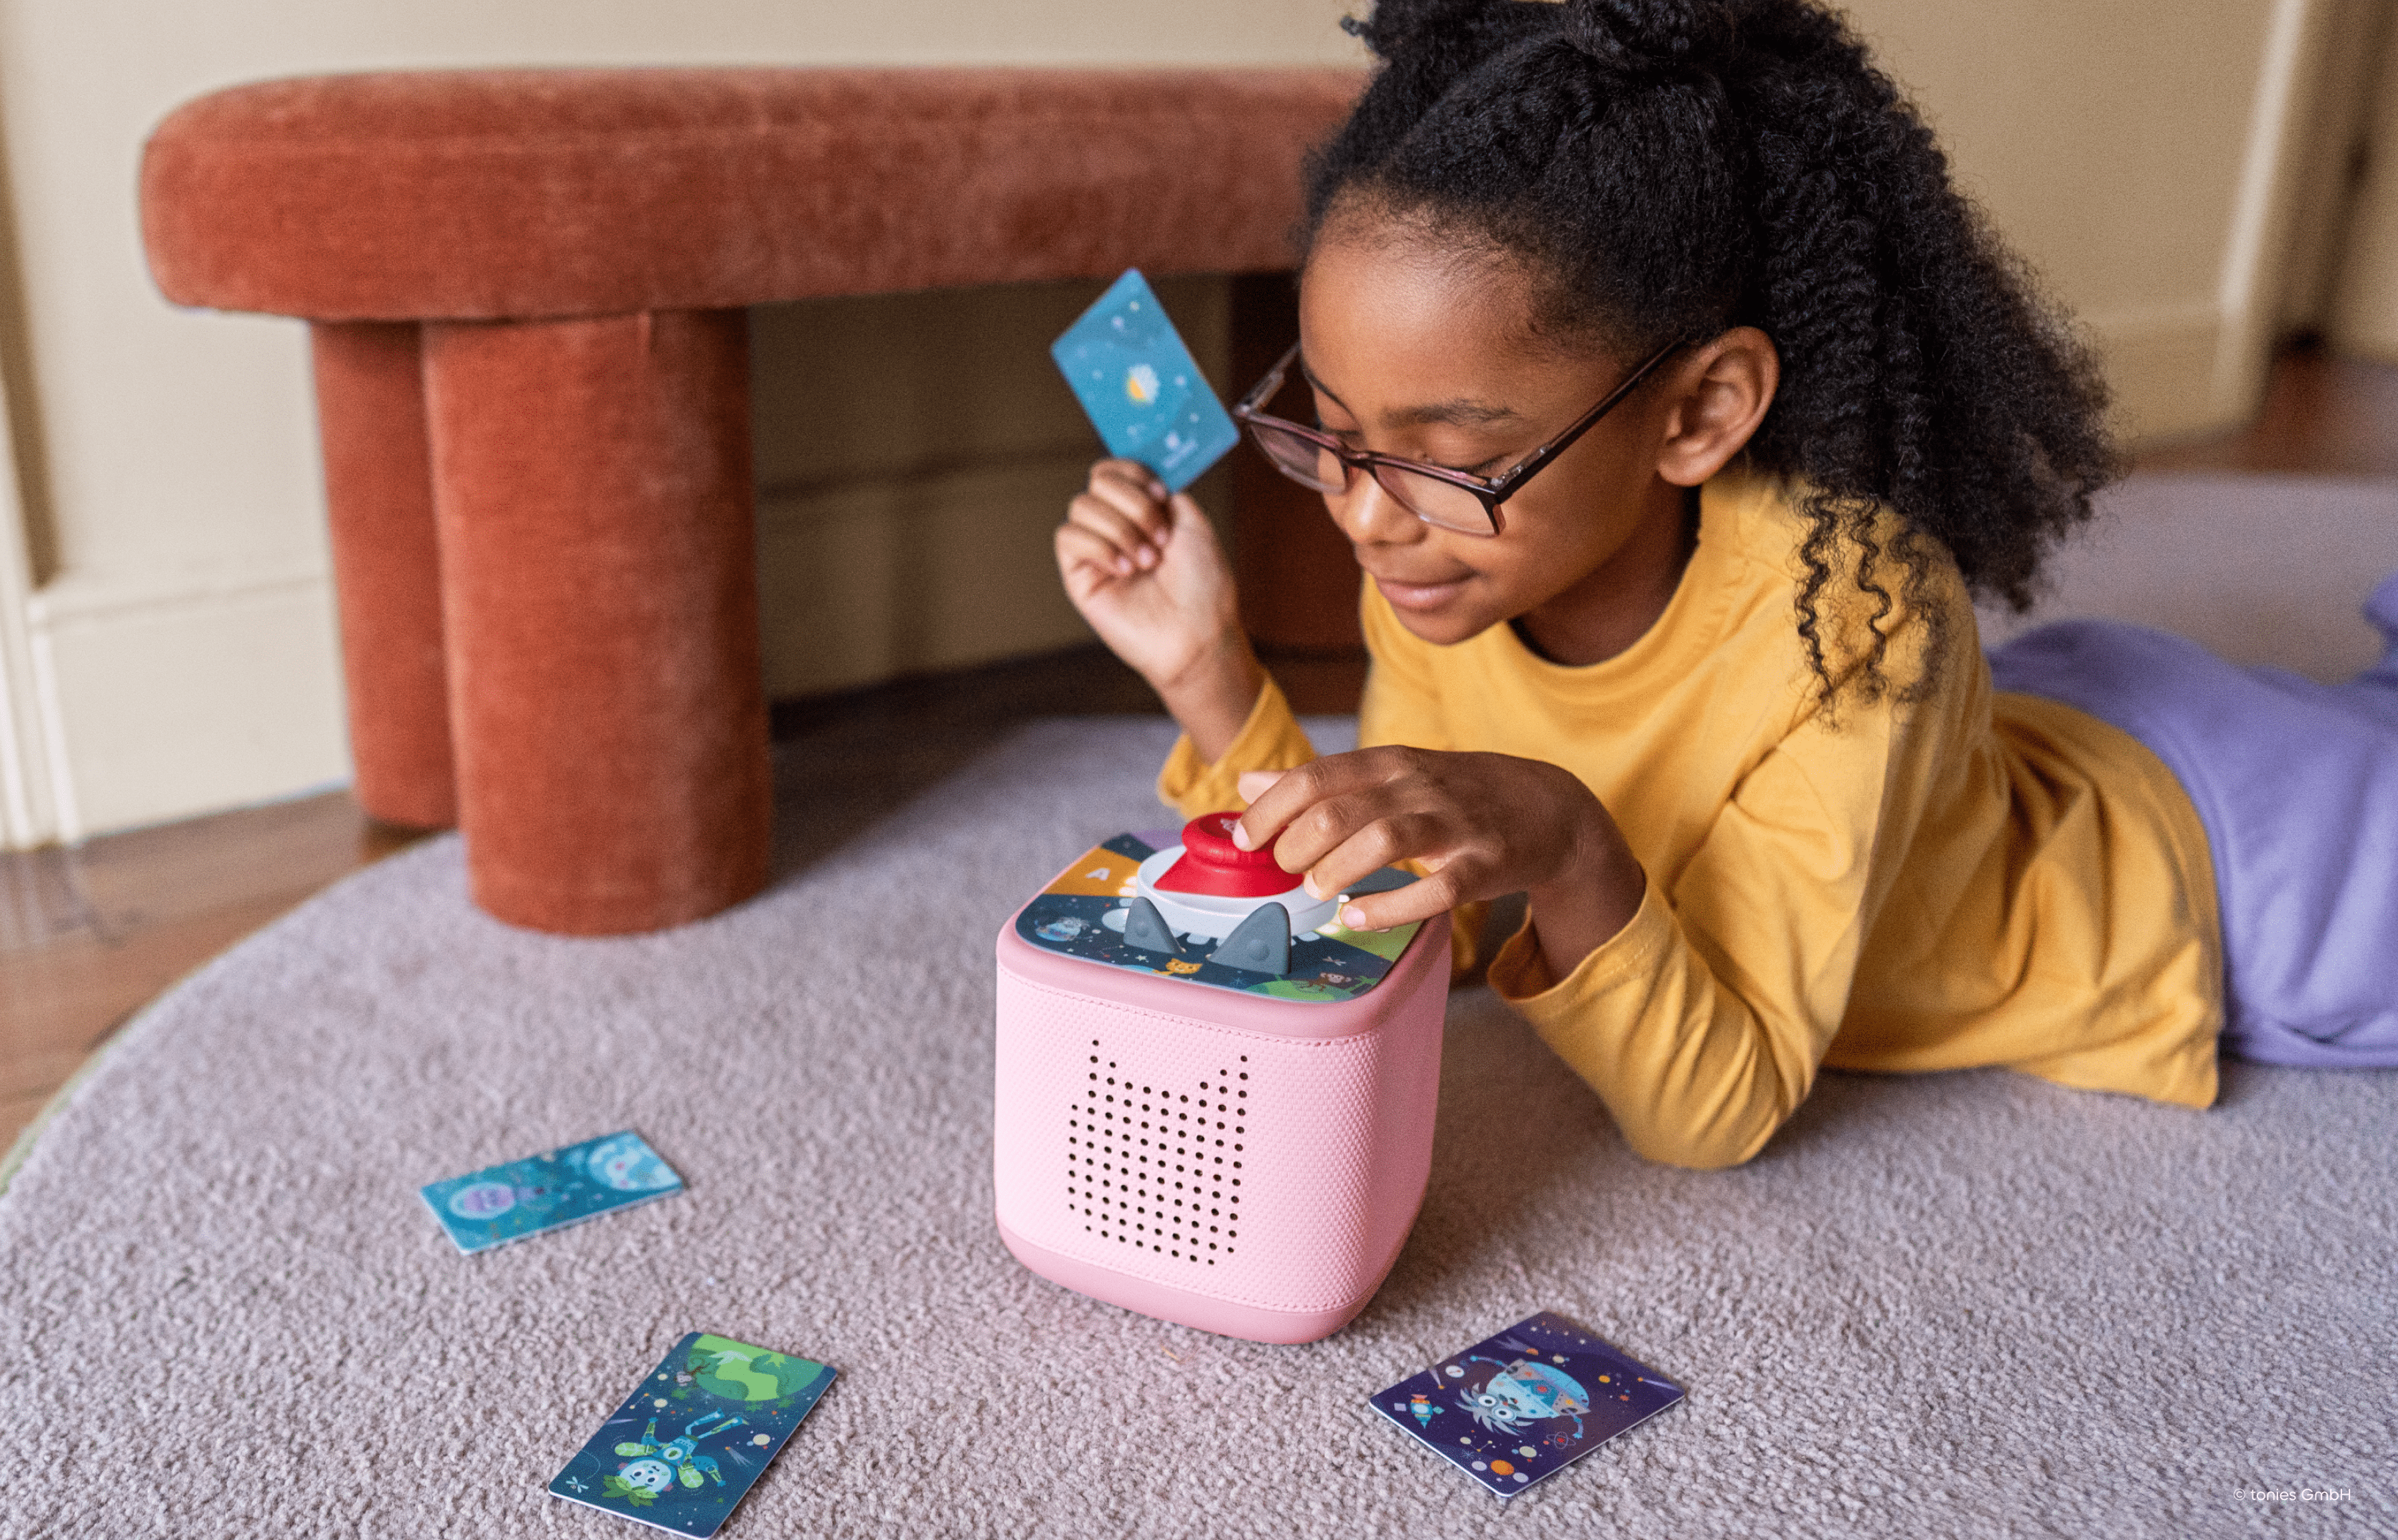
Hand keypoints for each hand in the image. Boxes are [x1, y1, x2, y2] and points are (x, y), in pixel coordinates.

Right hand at [1056, 459, 1260, 757]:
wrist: (1197, 633)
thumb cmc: (1203, 587)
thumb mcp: (1195, 525)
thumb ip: (1166, 492)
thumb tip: (1139, 478)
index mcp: (1145, 512)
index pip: (1117, 469)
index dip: (1135, 472)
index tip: (1160, 494)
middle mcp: (1118, 526)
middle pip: (1098, 479)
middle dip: (1134, 504)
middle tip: (1160, 538)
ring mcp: (1097, 549)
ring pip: (1082, 505)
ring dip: (1121, 529)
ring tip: (1146, 562)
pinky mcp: (1079, 575)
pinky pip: (1068, 536)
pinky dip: (1100, 547)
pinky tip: (1124, 570)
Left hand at [1234, 749, 1645, 985]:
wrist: (1547, 807)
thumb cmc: (1454, 794)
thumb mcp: (1388, 775)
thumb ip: (1318, 783)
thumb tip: (1246, 785)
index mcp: (1389, 763)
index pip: (1315, 776)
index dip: (1270, 808)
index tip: (1244, 839)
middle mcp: (1417, 787)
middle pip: (1340, 809)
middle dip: (1298, 844)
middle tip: (1288, 869)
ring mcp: (1454, 825)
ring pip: (1384, 839)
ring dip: (1338, 869)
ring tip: (1318, 891)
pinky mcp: (1483, 865)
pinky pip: (1435, 889)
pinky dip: (1390, 906)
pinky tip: (1358, 916)